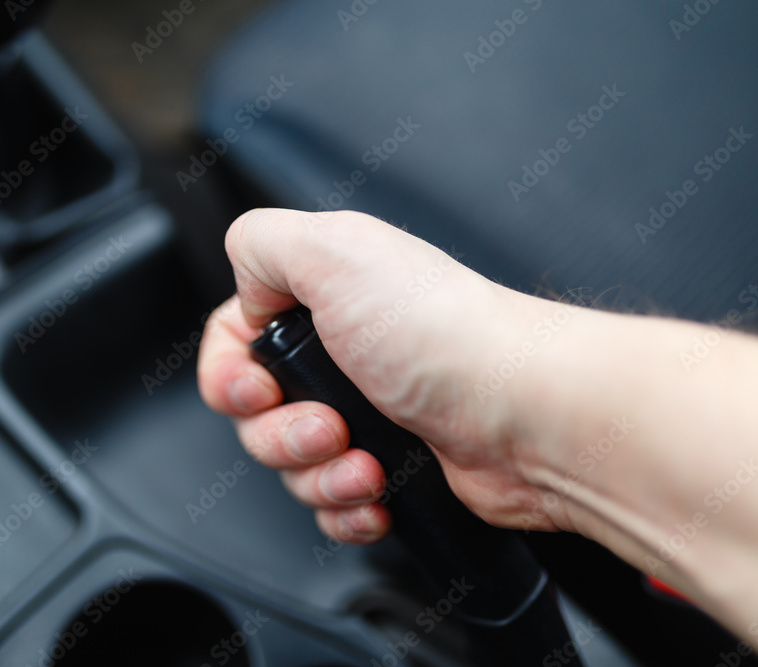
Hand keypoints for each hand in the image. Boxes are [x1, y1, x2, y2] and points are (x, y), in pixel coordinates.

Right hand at [197, 209, 573, 543]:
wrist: (528, 417)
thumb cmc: (447, 336)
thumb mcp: (335, 253)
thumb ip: (261, 244)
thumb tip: (246, 289)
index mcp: (323, 296)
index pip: (234, 338)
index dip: (229, 374)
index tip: (255, 390)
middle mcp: (343, 351)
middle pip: (255, 414)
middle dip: (280, 434)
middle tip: (329, 426)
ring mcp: (367, 413)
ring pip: (290, 465)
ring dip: (317, 475)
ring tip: (366, 463)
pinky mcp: (391, 468)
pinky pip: (331, 504)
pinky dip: (346, 508)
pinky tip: (377, 495)